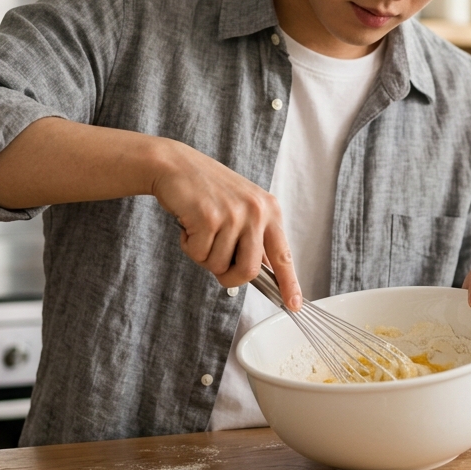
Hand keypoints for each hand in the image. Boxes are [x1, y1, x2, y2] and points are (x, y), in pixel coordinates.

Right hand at [150, 140, 302, 309]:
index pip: (283, 255)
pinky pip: (199, 254)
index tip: (294, 304)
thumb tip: (260, 273)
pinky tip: (188, 225)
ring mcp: (233, 214)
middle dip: (228, 277)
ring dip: (203, 255)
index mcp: (269, 210)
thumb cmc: (206, 190)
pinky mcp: (209, 218)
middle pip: (249, 271)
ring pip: (219, 266)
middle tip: (215, 263)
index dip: (289, 283)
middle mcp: (256, 211)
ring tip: (199, 230)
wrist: (176, 165)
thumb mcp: (241, 208)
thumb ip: (253, 238)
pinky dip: (189, 246)